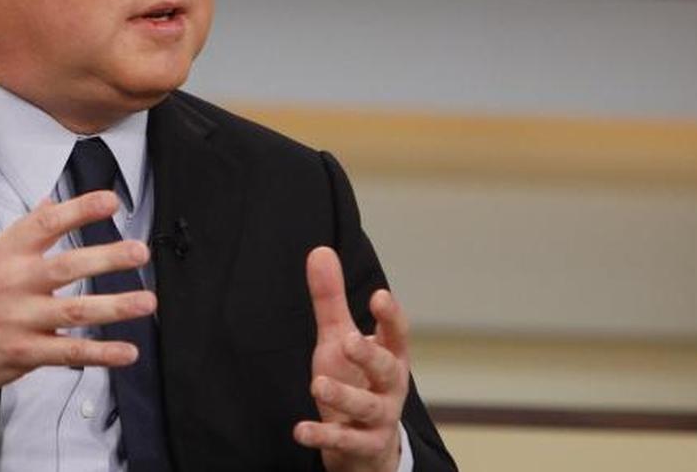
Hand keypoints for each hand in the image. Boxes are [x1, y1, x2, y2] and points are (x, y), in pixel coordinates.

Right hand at [0, 190, 154, 418]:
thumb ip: (19, 235)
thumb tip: (48, 205)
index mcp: (2, 253)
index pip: (45, 223)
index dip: (80, 209)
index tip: (111, 200)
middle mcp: (13, 282)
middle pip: (69, 266)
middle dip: (109, 258)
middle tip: (140, 251)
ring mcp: (19, 319)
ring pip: (76, 310)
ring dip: (116, 306)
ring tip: (146, 301)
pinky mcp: (23, 353)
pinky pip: (70, 352)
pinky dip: (102, 353)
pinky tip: (127, 351)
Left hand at [295, 247, 410, 471]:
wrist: (366, 446)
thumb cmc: (355, 379)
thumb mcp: (340, 339)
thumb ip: (331, 300)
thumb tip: (320, 250)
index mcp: (390, 355)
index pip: (397, 333)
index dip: (390, 316)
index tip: (379, 296)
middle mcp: (390, 386)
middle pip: (387, 369)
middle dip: (370, 355)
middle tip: (349, 340)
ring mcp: (379, 418)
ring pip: (367, 407)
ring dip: (343, 396)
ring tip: (317, 384)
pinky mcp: (363, 446)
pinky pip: (345, 441)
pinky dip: (323, 435)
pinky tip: (300, 429)